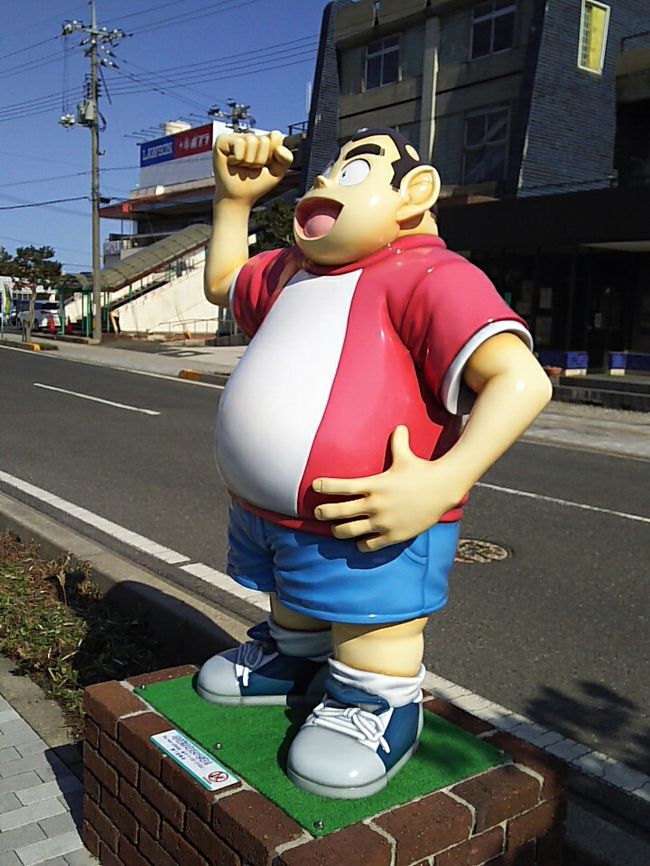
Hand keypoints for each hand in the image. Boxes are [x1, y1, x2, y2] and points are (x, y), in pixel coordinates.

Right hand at [213, 130, 292, 204]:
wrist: (238, 198)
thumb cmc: (256, 185)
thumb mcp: (277, 172)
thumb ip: (286, 159)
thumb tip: (279, 148)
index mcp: (262, 141)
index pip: (275, 136)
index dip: (272, 155)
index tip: (265, 166)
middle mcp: (248, 137)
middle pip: (264, 140)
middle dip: (260, 160)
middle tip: (251, 169)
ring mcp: (235, 138)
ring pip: (251, 141)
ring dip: (248, 161)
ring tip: (242, 167)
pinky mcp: (222, 141)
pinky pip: (238, 143)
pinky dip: (238, 159)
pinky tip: (232, 164)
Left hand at [312, 426, 463, 551]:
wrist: (444, 489)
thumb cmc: (423, 470)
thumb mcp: (406, 455)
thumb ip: (398, 442)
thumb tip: (399, 426)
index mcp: (375, 484)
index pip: (341, 487)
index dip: (325, 486)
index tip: (315, 486)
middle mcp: (376, 504)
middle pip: (338, 512)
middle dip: (322, 513)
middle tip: (317, 513)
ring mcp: (383, 522)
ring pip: (348, 532)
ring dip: (338, 531)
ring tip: (336, 529)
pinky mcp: (393, 535)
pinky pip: (368, 545)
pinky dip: (361, 544)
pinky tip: (360, 541)